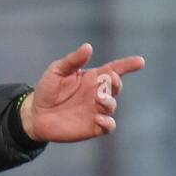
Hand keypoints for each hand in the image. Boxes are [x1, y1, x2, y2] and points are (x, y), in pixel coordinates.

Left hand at [20, 43, 144, 142]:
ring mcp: (96, 111)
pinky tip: (99, 119)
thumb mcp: (57, 71)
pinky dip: (108, 123)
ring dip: (109, 101)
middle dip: (115, 83)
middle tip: (107, 81)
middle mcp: (97, 93)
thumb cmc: (46, 90)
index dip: (128, 65)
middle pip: (116, 87)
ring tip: (98, 99)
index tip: (140, 62)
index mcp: (93, 78)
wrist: (36, 115)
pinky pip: (108, 126)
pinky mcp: (92, 127)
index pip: (115, 69)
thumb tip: (88, 47)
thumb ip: (72, 60)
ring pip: (112, 106)